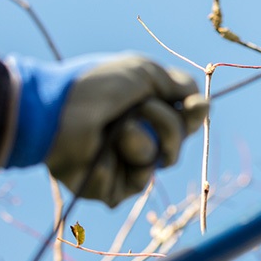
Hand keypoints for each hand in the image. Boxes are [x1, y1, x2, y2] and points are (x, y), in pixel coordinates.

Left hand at [5, 54, 207, 206]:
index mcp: (143, 110)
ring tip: (116, 129)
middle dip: (166, 123)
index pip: (184, 119)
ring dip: (142, 139)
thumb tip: (204, 105)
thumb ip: (180, 86)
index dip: (193, 115)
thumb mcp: (145, 73)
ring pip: (161, 160)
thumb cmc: (96, 86)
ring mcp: (122, 162)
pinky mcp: (109, 188)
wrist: (57, 111)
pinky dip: (122, 161)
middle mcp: (136, 136)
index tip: (195, 107)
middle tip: (140, 109)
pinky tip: (101, 151)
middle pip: (179, 140)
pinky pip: (136, 181)